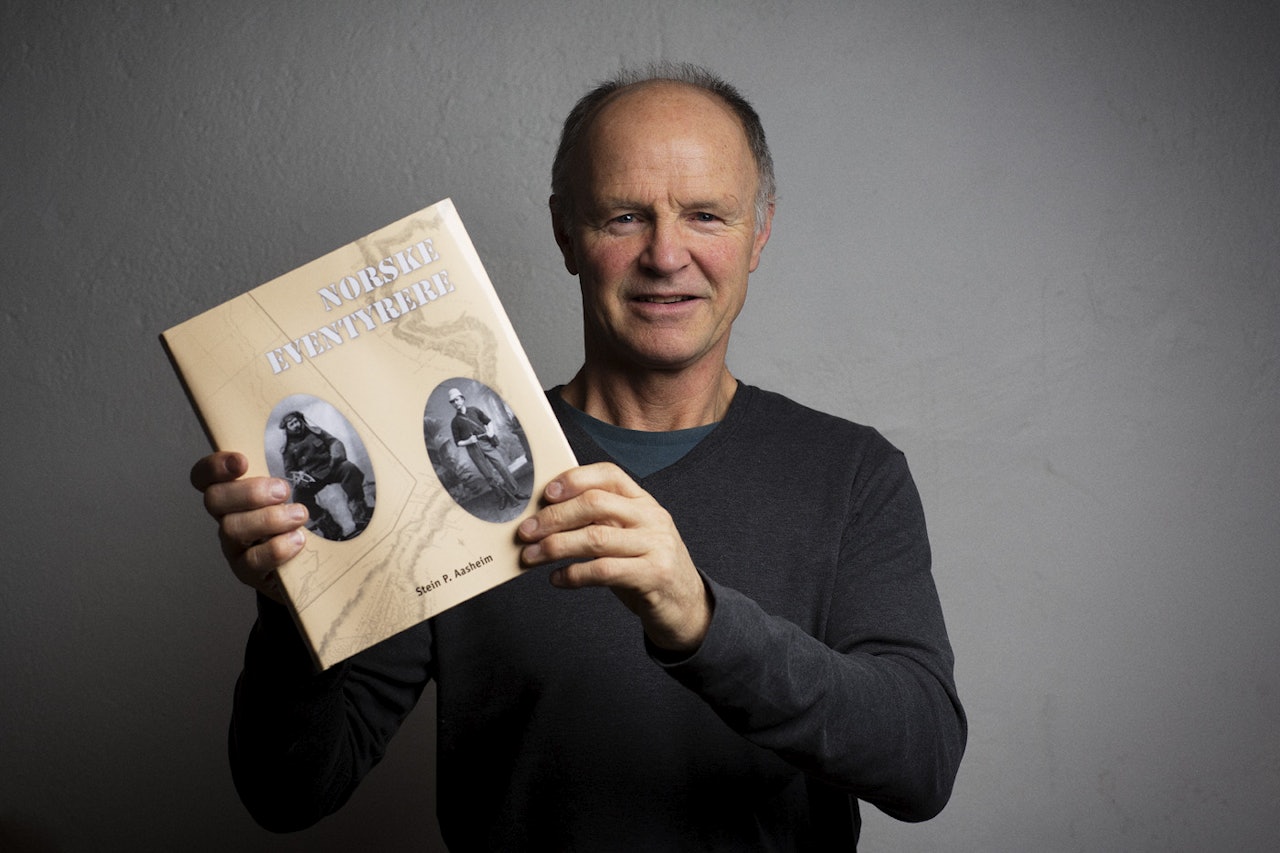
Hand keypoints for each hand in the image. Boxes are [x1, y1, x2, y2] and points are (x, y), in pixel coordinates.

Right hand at [189, 451, 308, 602]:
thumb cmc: (298, 518)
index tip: (242, 461)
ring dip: (268, 519)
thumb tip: (334, 441)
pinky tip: (298, 540)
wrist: (305, 565)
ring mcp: (234, 546)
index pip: (204, 476)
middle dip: (249, 492)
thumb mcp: (297, 488)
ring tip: (299, 515)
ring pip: (232, 529)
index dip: (215, 466)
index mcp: (233, 491)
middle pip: (215, 499)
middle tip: (283, 490)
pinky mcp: (248, 571)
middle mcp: (227, 517)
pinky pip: (252, 561)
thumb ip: (298, 467)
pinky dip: (276, 549)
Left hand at [518, 462, 710, 651]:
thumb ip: (600, 521)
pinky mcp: (654, 576)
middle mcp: (652, 518)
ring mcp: (656, 546)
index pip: (609, 475)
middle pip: (595, 504)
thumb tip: (546, 516)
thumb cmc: (647, 568)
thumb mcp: (629, 536)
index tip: (545, 494)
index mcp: (644, 502)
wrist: (687, 606)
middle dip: (553, 517)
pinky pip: (603, 571)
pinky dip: (573, 575)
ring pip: (595, 537)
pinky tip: (557, 579)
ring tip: (532, 557)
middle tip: (526, 532)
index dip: (574, 480)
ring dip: (555, 547)